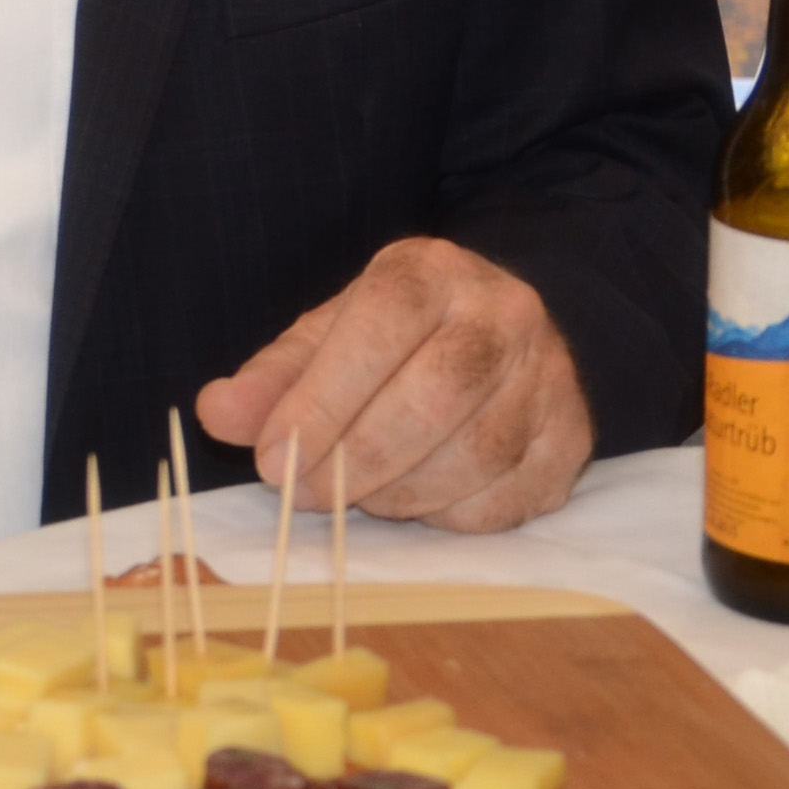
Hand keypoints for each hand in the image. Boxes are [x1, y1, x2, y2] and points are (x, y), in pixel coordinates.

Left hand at [192, 238, 590, 533]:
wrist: (501, 336)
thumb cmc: (398, 340)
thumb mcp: (329, 337)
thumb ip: (274, 376)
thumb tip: (217, 412)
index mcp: (433, 271)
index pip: (379, 328)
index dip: (321, 402)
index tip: (271, 458)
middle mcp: (504, 314)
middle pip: (433, 397)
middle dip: (355, 459)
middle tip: (302, 494)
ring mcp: (549, 378)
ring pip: (471, 456)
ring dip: (398, 494)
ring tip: (357, 492)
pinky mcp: (570, 442)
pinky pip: (506, 501)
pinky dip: (446, 516)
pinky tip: (415, 500)